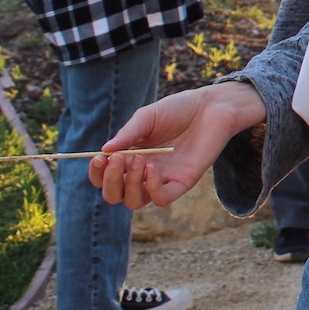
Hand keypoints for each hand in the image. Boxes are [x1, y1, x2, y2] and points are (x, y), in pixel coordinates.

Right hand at [88, 81, 265, 209]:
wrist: (212, 107)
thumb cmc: (178, 110)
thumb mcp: (147, 117)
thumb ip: (128, 134)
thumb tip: (104, 150)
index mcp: (130, 157)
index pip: (104, 177)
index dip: (97, 173)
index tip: (99, 158)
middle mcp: (142, 173)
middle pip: (115, 195)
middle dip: (110, 181)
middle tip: (117, 159)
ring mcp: (162, 180)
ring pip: (134, 202)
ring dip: (130, 184)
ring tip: (140, 159)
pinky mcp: (182, 183)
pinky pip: (161, 199)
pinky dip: (151, 189)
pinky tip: (153, 169)